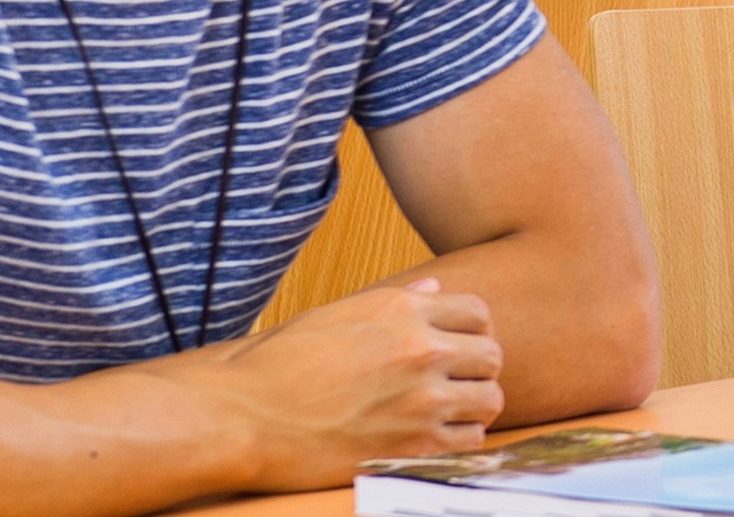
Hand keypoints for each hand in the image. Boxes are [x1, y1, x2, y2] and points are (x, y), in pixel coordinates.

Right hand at [157, 278, 505, 491]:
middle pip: (491, 356)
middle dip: (476, 370)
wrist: (242, 416)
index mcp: (401, 311)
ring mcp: (422, 397)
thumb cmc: (275, 367)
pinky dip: (459, 441)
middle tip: (453, 384)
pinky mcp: (416, 444)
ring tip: (447, 413)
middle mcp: (420, 348)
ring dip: (472, 406)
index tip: (458, 348)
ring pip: (490, 399)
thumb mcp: (334, 316)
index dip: (471, 331)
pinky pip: (471, 441)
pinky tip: (434, 439)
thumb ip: (394, 304)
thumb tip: (434, 289)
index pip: (476, 312)